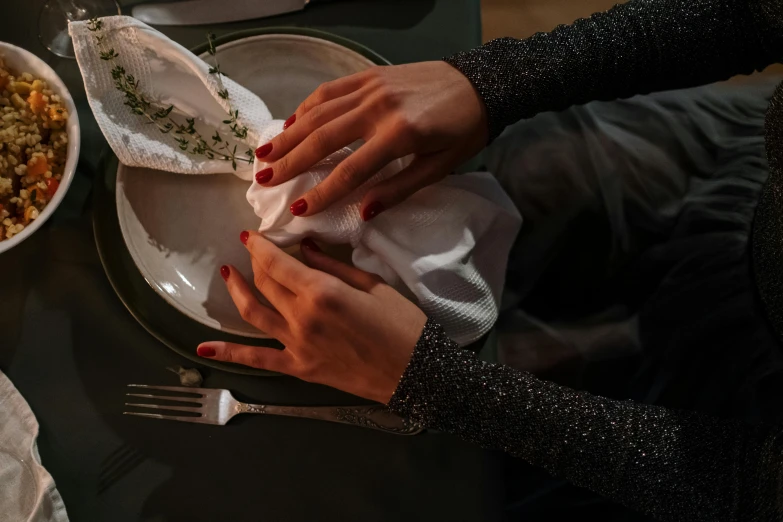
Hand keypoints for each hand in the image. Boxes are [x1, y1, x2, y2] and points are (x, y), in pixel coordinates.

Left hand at [198, 232, 427, 402]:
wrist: (416, 374)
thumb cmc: (403, 325)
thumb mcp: (373, 286)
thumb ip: (333, 266)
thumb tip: (305, 246)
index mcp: (322, 292)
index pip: (277, 262)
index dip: (260, 246)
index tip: (252, 234)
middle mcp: (301, 317)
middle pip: (265, 283)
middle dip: (254, 261)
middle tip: (250, 247)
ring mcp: (296, 345)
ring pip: (254, 314)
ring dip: (237, 291)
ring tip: (228, 274)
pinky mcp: (299, 368)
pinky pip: (257, 360)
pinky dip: (229, 355)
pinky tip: (204, 348)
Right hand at [254, 61, 487, 219]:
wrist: (482, 83)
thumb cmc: (465, 131)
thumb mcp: (440, 168)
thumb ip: (400, 189)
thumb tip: (362, 212)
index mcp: (398, 136)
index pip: (350, 172)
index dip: (321, 193)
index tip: (297, 209)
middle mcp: (377, 108)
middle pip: (323, 139)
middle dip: (290, 162)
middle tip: (264, 180)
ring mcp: (371, 87)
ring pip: (319, 112)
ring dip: (289, 134)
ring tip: (265, 154)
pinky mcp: (370, 74)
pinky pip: (330, 90)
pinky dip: (307, 106)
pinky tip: (292, 122)